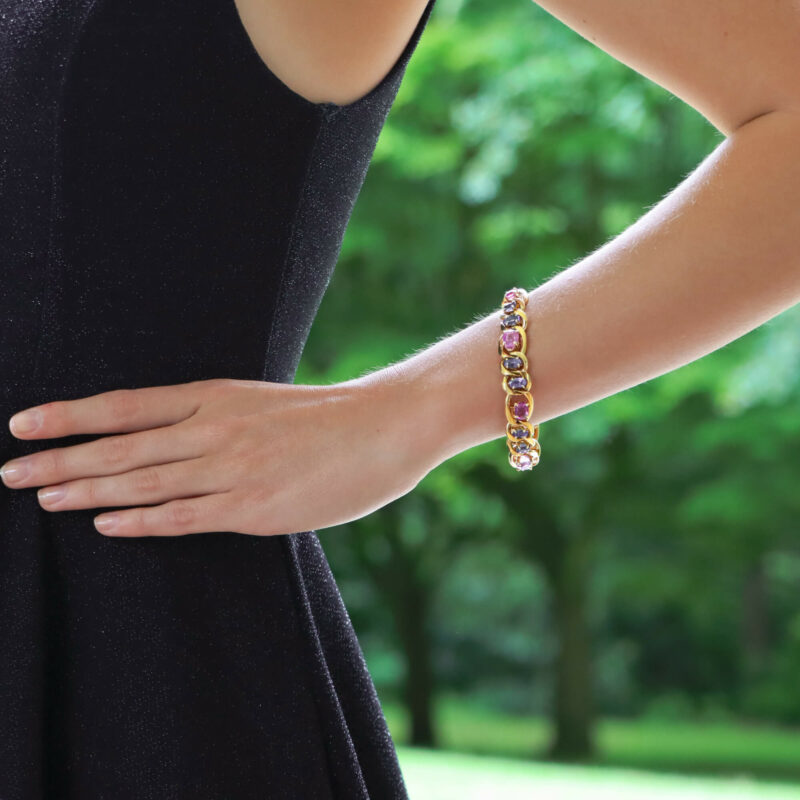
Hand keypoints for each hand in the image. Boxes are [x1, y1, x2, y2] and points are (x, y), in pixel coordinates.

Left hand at [0, 377, 432, 537]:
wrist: (388, 426)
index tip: (23, 423)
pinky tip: (103, 523)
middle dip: (60, 459)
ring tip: (39, 497)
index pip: (127, 404)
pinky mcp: (254, 508)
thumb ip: (218, 420)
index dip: (71, 414)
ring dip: (86, 490)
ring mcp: (233, 468)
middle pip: (122, 444)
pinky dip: (140, 519)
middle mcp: (216, 427)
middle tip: (9, 472)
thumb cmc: (330, 417)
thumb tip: (173, 443)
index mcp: (218, 394)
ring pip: (144, 480)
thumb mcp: (264, 402)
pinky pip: (185, 516)